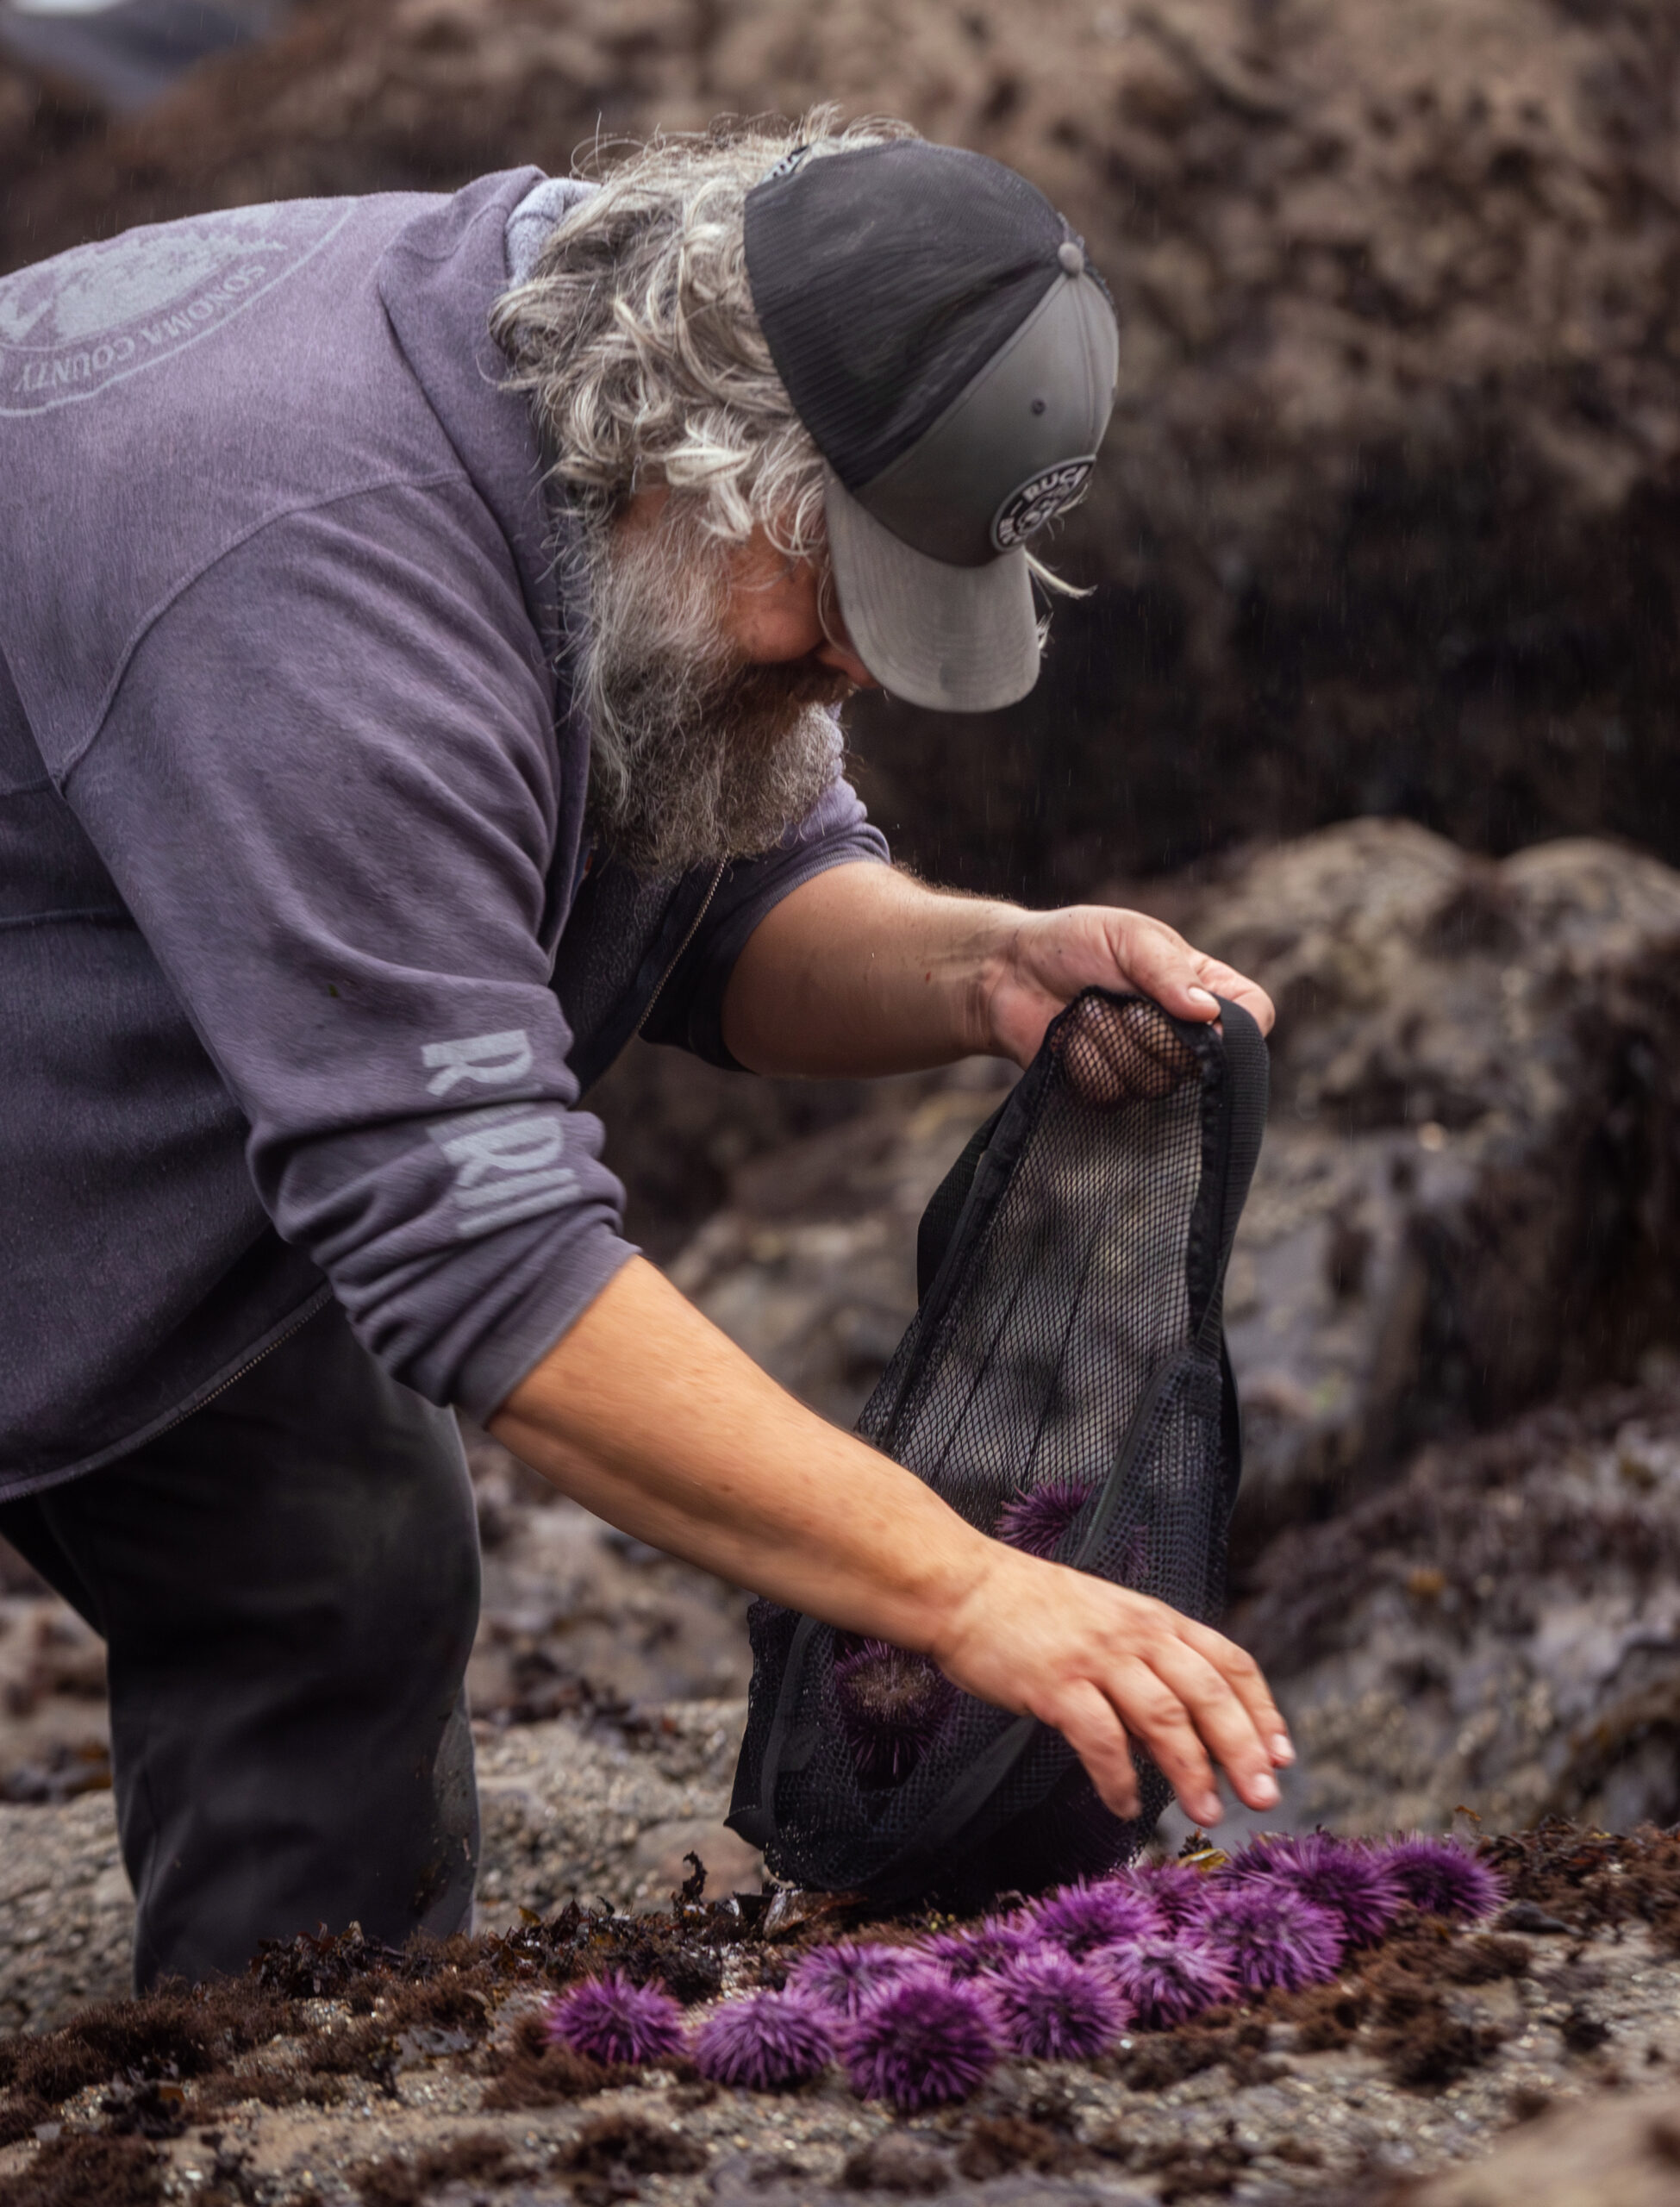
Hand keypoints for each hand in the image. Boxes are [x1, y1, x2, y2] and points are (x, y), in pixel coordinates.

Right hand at [932, 1541, 1292, 1828]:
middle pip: (1207, 1694)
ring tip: (1207, 1814)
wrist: (963, 1587)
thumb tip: (1180, 1731)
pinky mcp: (1055, 1683)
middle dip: (1243, 1749)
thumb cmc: (1031, 1611)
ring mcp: (1095, 1657)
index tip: (1282, 1755)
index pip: (1229, 1661)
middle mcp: (1134, 1634)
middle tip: (1263, 1797)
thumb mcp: (1105, 1619)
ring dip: (1191, 1771)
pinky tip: (1126, 1807)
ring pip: (1164, 1718)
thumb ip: (1147, 1662)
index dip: (1261, 1710)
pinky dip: (1119, 1779)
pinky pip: (1100, 1739)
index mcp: (1154, 1618)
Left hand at [983, 904, 1274, 1069]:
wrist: (1006, 973)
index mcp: (1199, 985)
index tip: (1203, 1020)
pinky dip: (1083, 1062)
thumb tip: (1209, 1013)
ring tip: (1089, 1012)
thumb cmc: (1070, 944)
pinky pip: (1111, 1094)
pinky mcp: (1109, 1089)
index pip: (1253, 1015)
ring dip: (1110, 1043)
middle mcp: (1180, 1031)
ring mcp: (1145, 1064)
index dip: (1239, 1028)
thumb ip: (1168, 970)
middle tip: (1119, 1001)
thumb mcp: (1126, 937)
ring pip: (1154, 1081)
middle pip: (1200, 1061)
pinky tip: (1069, 1039)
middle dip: (1150, 1031)